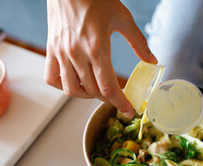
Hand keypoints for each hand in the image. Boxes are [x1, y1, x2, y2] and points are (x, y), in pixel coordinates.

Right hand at [44, 0, 156, 117]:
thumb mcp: (123, 18)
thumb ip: (138, 43)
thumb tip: (152, 61)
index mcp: (96, 48)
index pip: (108, 88)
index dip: (120, 103)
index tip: (129, 111)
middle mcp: (76, 55)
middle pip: (93, 92)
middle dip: (109, 100)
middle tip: (118, 98)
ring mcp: (61, 53)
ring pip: (71, 90)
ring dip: (87, 96)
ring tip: (98, 91)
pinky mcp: (50, 50)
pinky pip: (51, 78)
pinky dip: (63, 86)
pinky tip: (74, 82)